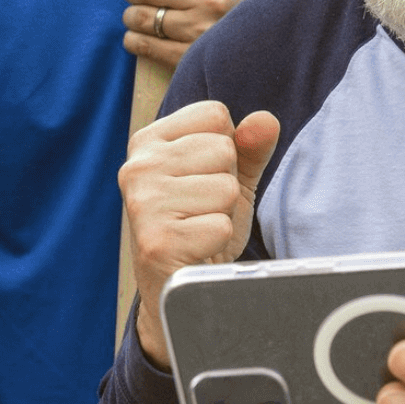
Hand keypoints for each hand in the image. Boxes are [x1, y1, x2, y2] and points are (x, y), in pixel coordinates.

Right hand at [118, 101, 278, 367]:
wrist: (180, 288)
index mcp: (148, 141)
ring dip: (222, 214)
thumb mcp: (230, 179)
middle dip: (225, 183)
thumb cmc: (201, 226)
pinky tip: (197, 249)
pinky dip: (218, 242)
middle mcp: (137, 167)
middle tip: (201, 211)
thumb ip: (251, 146)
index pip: (215, 115)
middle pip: (223, 149)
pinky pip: (220, 227)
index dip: (226, 150)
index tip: (203, 179)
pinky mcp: (156, 241)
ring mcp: (143, 203)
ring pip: (225, 188)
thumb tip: (266, 120)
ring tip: (198, 229)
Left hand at [122, 0, 254, 70]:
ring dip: (131, 15)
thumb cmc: (241, 3)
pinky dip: (133, 40)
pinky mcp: (191, 57)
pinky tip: (135, 37)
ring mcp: (201, 30)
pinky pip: (146, 45)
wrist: (264, 47)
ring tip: (135, 15)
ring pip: (143, 17)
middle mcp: (212, 0)